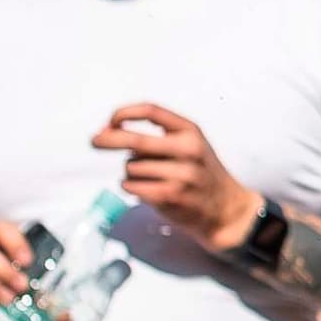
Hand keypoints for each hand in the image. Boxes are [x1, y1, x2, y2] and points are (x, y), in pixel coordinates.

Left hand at [92, 104, 257, 253]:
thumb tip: (110, 132)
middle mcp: (187, 149)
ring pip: (131, 167)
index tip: (111, 121)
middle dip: (108, 139)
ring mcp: (180, 173)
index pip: (152, 111)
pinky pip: (132, 186)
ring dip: (130, 174)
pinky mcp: (170, 195)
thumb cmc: (202, 175)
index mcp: (191, 131)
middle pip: (135, 140)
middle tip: (94, 140)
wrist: (227, 209)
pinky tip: (148, 190)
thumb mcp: (191, 146)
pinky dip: (132, 188)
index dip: (125, 113)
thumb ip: (158, 139)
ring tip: (150, 179)